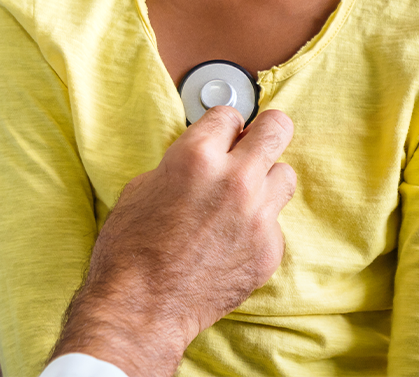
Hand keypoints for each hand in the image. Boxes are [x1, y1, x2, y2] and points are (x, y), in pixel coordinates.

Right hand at [50, 107, 295, 376]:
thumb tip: (206, 157)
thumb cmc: (133, 243)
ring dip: (265, 178)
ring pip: (285, 175)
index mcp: (196, 155)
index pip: (230, 115)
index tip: (222, 133)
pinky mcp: (269, 250)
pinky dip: (258, 222)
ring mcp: (257, 216)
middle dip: (267, 129)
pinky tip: (231, 236)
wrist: (144, 303)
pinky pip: (275, 221)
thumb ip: (183, 162)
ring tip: (243, 192)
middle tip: (257, 138)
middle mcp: (234, 179)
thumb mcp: (146, 183)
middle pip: (277, 129)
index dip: (223, 124)